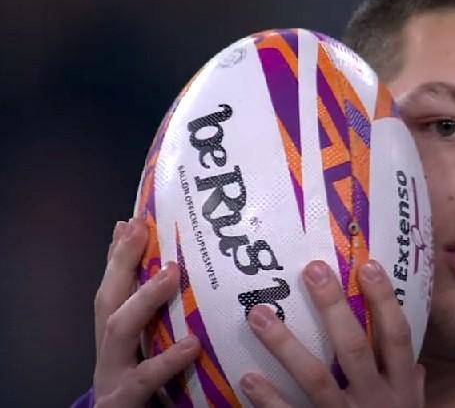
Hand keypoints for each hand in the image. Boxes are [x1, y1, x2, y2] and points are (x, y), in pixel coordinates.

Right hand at [92, 219, 200, 406]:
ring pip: (119, 330)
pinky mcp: (124, 401)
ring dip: (144, 299)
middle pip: (109, 299)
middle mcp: (109, 350)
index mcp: (114, 335)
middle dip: (122, 262)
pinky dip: (167, 361)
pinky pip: (145, 380)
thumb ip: (151, 313)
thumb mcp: (146, 349)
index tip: (133, 220)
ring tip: (171, 275)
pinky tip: (191, 346)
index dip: (118, 253)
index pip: (112, 286)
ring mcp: (113, 375)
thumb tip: (167, 274)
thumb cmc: (141, 388)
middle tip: (142, 231)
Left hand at [240, 260, 425, 407]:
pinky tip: (249, 377)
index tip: (368, 265)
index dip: (384, 301)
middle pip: (354, 348)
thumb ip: (413, 387)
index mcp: (400, 389)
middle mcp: (375, 401)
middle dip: (333, 308)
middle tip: (311, 271)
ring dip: (286, 344)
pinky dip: (270, 400)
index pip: (397, 337)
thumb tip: (417, 363)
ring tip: (259, 313)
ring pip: (316, 379)